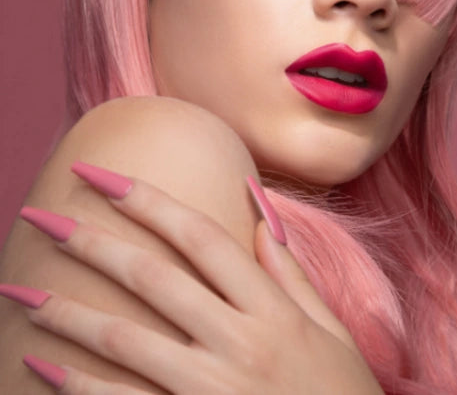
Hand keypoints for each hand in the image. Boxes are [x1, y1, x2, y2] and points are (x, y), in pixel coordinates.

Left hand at [1, 163, 382, 393]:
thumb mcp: (330, 328)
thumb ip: (290, 269)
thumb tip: (257, 206)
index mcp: (272, 309)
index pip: (201, 237)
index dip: (150, 200)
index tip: (105, 177)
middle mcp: (239, 342)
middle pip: (154, 278)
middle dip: (93, 242)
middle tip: (44, 217)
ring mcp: (212, 390)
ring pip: (126, 340)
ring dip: (68, 313)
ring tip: (20, 291)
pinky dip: (76, 385)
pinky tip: (39, 365)